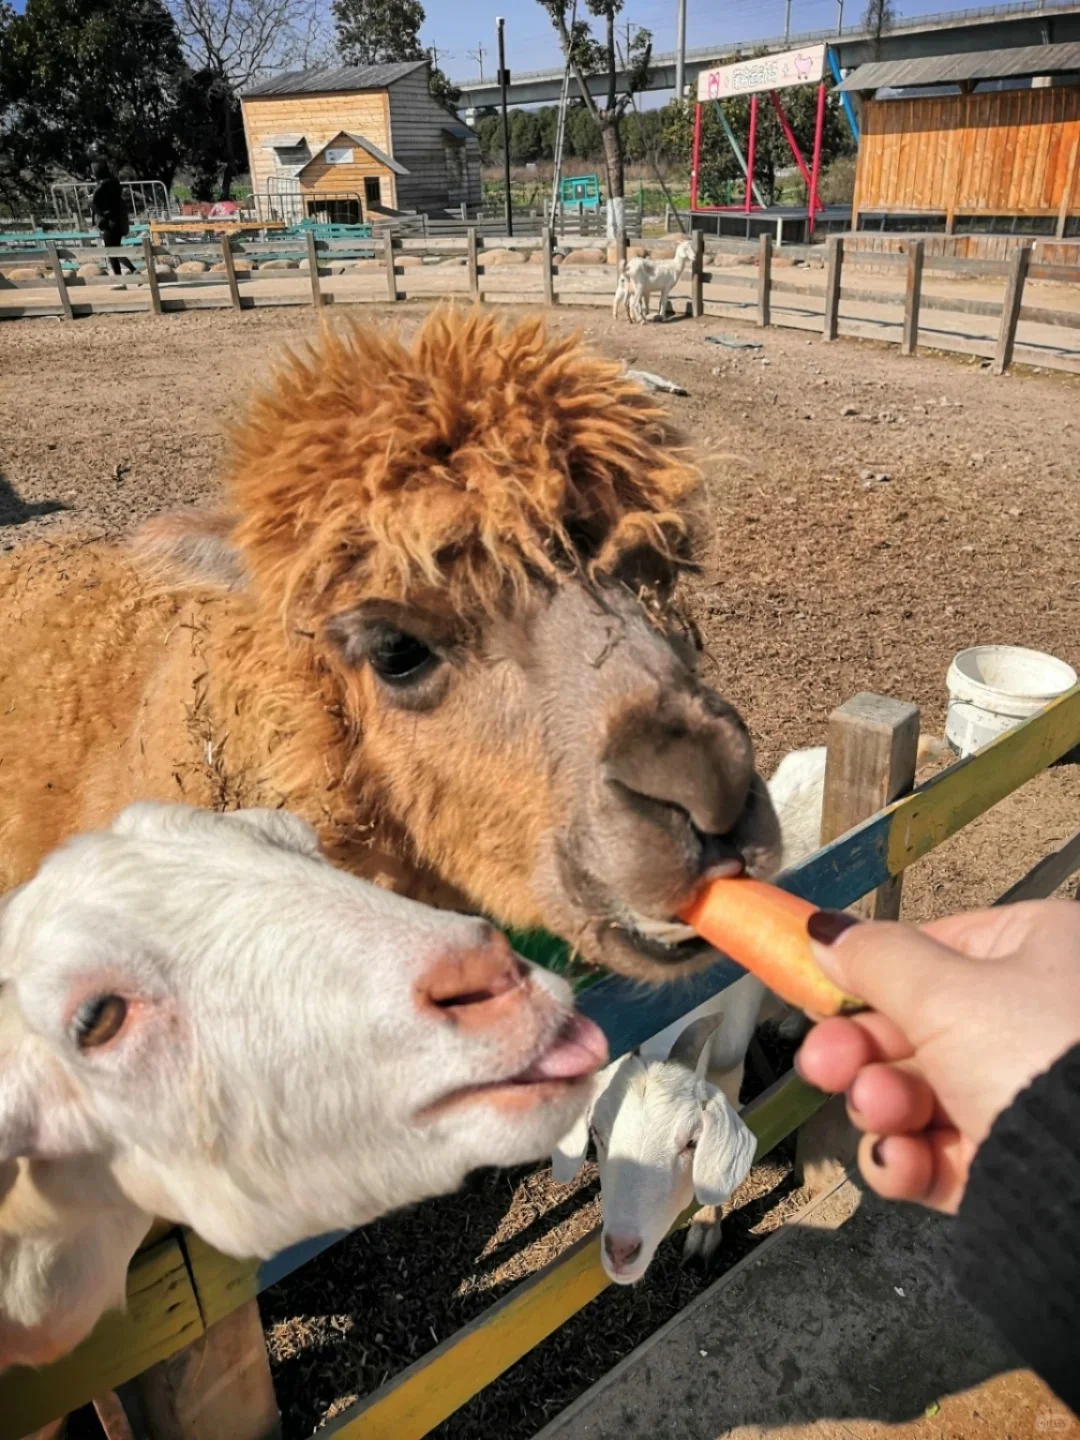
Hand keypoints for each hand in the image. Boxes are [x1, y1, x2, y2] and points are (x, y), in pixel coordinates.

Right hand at [795, 900, 1079, 1213]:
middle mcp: (1036, 1020)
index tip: (817, 999)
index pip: (928, 953)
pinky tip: (902, 1163)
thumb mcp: (945, 993)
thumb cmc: (1046, 1061)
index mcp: (1038, 953)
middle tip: (825, 1066)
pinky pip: (940, 1154)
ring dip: (882, 1106)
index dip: (866, 978)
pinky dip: (909, 1160)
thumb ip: (875, 958)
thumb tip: (826, 929)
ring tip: (880, 1115)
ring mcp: (1026, 1097)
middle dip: (862, 1054)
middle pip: (915, 1029)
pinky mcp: (1015, 1166)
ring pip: (920, 1095)